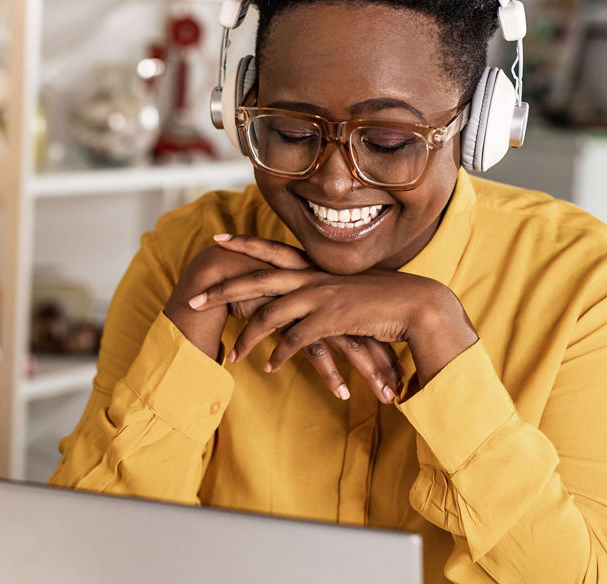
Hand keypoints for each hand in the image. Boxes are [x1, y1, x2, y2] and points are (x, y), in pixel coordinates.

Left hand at [188, 234, 477, 401]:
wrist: (415, 304)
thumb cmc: (380, 299)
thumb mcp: (345, 289)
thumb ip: (322, 289)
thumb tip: (304, 295)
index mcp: (314, 267)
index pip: (271, 249)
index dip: (244, 244)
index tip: (217, 238)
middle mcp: (312, 277)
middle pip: (256, 280)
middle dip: (221, 290)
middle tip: (192, 300)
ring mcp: (320, 298)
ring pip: (270, 316)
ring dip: (247, 340)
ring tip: (231, 358)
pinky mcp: (332, 321)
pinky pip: (296, 340)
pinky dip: (279, 355)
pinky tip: (269, 368)